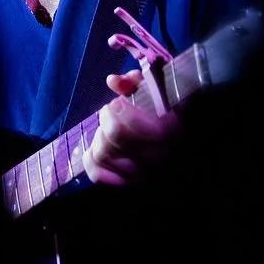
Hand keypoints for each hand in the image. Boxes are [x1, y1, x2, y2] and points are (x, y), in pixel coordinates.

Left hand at [82, 69, 180, 186]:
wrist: (172, 136)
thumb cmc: (160, 108)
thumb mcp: (152, 89)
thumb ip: (134, 81)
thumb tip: (113, 81)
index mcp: (167, 129)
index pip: (133, 123)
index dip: (117, 109)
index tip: (116, 103)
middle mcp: (157, 156)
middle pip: (114, 136)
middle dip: (106, 119)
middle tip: (108, 112)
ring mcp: (142, 173)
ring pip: (103, 154)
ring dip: (99, 137)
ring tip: (106, 129)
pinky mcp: (129, 182)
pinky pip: (98, 176)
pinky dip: (90, 161)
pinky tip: (93, 148)